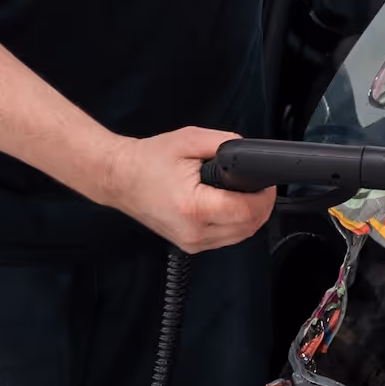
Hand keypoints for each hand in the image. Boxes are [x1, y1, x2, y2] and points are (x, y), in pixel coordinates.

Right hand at [102, 127, 275, 251]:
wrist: (119, 178)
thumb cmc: (147, 161)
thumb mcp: (190, 140)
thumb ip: (225, 144)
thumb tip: (249, 153)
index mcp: (194, 207)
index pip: (247, 211)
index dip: (264, 196)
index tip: (265, 182)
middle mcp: (194, 232)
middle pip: (249, 227)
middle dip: (260, 205)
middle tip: (257, 185)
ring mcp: (192, 243)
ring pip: (241, 236)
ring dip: (249, 216)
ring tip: (243, 193)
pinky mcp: (190, 245)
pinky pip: (226, 239)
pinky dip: (235, 224)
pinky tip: (229, 205)